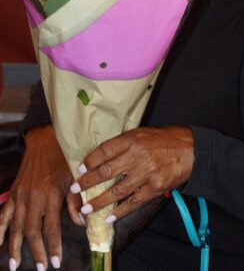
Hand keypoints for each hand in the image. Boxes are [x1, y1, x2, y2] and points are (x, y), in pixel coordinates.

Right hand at [0, 126, 82, 269]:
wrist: (44, 141)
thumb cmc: (63, 159)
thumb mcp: (73, 178)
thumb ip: (75, 201)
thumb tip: (81, 222)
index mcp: (51, 195)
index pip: (51, 228)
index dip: (53, 247)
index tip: (56, 262)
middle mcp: (33, 198)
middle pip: (32, 232)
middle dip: (36, 252)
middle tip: (41, 268)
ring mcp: (20, 196)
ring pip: (16, 227)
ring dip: (15, 248)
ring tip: (14, 265)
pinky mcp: (13, 193)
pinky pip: (3, 215)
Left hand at [71, 126, 193, 222]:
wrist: (192, 150)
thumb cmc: (166, 139)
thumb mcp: (144, 133)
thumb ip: (125, 143)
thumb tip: (103, 155)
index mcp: (134, 139)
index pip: (105, 150)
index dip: (90, 161)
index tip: (80, 169)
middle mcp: (138, 156)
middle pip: (106, 171)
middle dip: (87, 182)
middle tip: (75, 189)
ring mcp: (146, 174)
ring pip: (117, 191)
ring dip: (99, 201)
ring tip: (86, 208)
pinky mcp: (154, 188)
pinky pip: (133, 202)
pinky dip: (120, 211)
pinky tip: (109, 216)